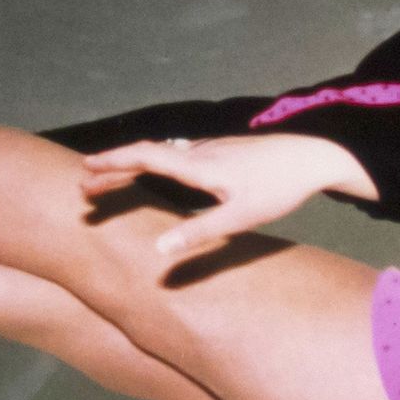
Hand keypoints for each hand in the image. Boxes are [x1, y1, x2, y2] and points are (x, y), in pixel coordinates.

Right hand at [79, 132, 377, 266]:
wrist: (314, 156)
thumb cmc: (279, 188)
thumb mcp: (240, 216)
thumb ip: (199, 232)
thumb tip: (158, 250)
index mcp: (198, 166)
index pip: (144, 158)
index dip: (112, 163)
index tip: (85, 169)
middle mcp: (199, 152)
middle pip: (147, 155)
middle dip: (114, 168)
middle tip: (85, 184)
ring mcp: (212, 148)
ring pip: (162, 154)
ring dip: (134, 166)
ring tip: (113, 181)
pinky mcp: (224, 151)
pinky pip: (178, 155)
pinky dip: (156, 163)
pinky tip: (158, 172)